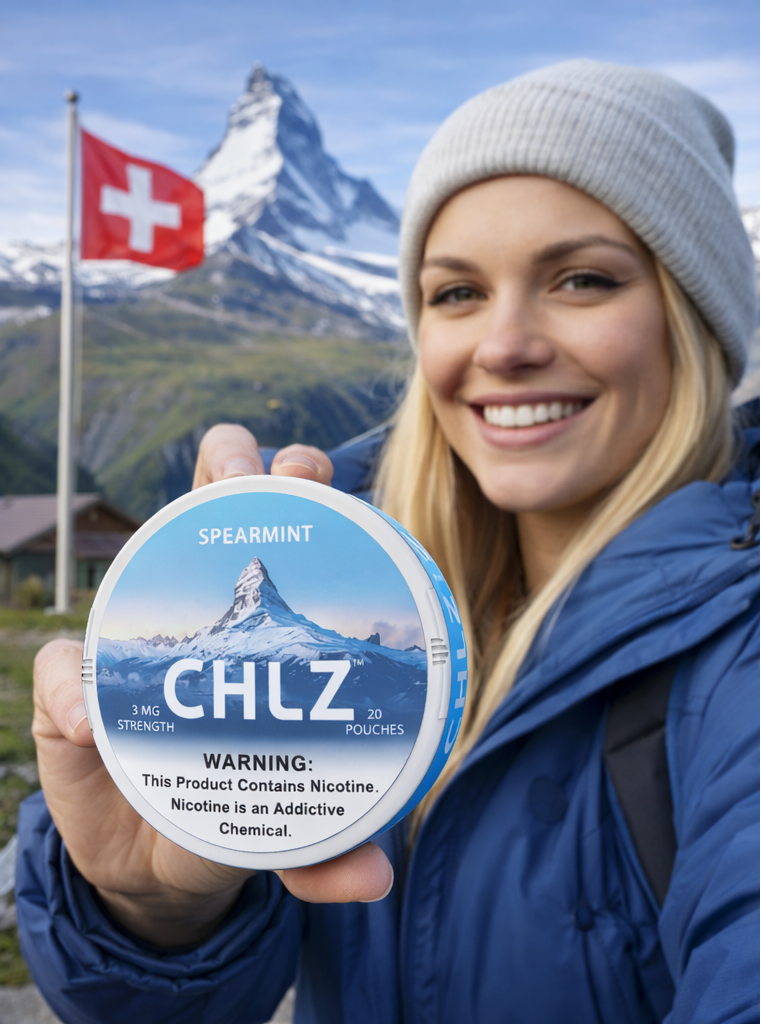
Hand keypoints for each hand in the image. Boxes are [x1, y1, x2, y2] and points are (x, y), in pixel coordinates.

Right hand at [32, 424, 389, 946]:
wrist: (156, 862)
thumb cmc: (234, 813)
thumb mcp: (285, 829)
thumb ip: (326, 853)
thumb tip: (375, 877)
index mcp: (264, 620)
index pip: (287, 532)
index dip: (302, 486)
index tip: (320, 476)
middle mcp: (197, 609)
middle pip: (211, 506)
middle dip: (232, 463)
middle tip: (252, 473)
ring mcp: (131, 642)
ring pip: (133, 559)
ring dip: (156, 531)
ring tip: (179, 529)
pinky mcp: (70, 692)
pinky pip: (61, 674)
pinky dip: (74, 691)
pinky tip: (91, 724)